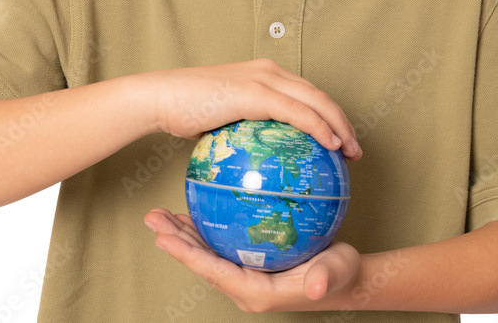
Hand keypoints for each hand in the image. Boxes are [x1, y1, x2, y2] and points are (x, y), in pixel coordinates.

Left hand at [144, 208, 362, 313]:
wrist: (345, 277)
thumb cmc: (339, 274)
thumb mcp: (335, 272)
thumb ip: (323, 278)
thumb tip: (317, 285)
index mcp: (256, 291)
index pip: (213, 271)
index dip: (187, 254)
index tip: (163, 237)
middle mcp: (244, 284)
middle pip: (202, 261)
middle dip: (174, 241)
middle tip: (152, 218)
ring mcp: (245, 273)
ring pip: (207, 252)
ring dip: (182, 234)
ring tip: (160, 214)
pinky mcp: (250, 261)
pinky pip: (221, 243)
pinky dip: (204, 226)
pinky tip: (197, 206)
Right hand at [150, 59, 361, 159]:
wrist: (161, 98)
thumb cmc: (184, 112)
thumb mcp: (221, 120)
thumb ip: (244, 130)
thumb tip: (256, 161)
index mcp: (263, 75)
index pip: (306, 93)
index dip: (329, 115)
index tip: (340, 141)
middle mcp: (269, 71)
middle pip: (319, 95)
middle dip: (342, 121)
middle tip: (355, 150)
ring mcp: (264, 78)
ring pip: (316, 101)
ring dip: (339, 126)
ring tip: (351, 152)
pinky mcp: (256, 92)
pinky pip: (299, 113)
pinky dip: (320, 128)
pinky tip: (331, 146)